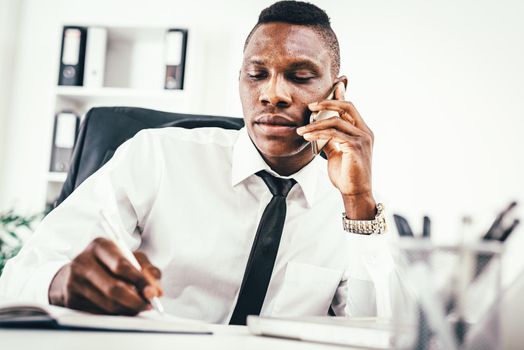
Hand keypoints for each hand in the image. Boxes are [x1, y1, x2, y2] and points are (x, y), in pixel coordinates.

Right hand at [48, 237, 162, 315]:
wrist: (76, 272)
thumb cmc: (109, 263)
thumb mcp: (131, 258)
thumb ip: (147, 270)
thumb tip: (156, 292)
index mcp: (100, 245)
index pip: (122, 265)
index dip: (140, 281)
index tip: (153, 292)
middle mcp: (83, 261)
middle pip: (114, 288)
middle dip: (136, 300)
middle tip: (149, 305)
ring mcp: (74, 281)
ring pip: (108, 303)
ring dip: (128, 309)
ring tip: (137, 306)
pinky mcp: (71, 299)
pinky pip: (99, 313)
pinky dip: (115, 313)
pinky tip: (121, 308)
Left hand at [296, 83, 375, 218]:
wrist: (354, 193)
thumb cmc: (346, 174)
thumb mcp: (336, 153)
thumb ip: (330, 140)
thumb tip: (318, 131)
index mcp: (362, 131)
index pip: (351, 108)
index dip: (339, 97)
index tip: (325, 92)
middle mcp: (365, 132)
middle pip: (348, 106)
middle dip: (328, 103)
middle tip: (311, 106)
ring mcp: (362, 139)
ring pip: (337, 121)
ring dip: (316, 124)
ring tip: (301, 130)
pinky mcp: (355, 147)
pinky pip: (334, 134)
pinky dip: (318, 133)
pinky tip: (307, 136)